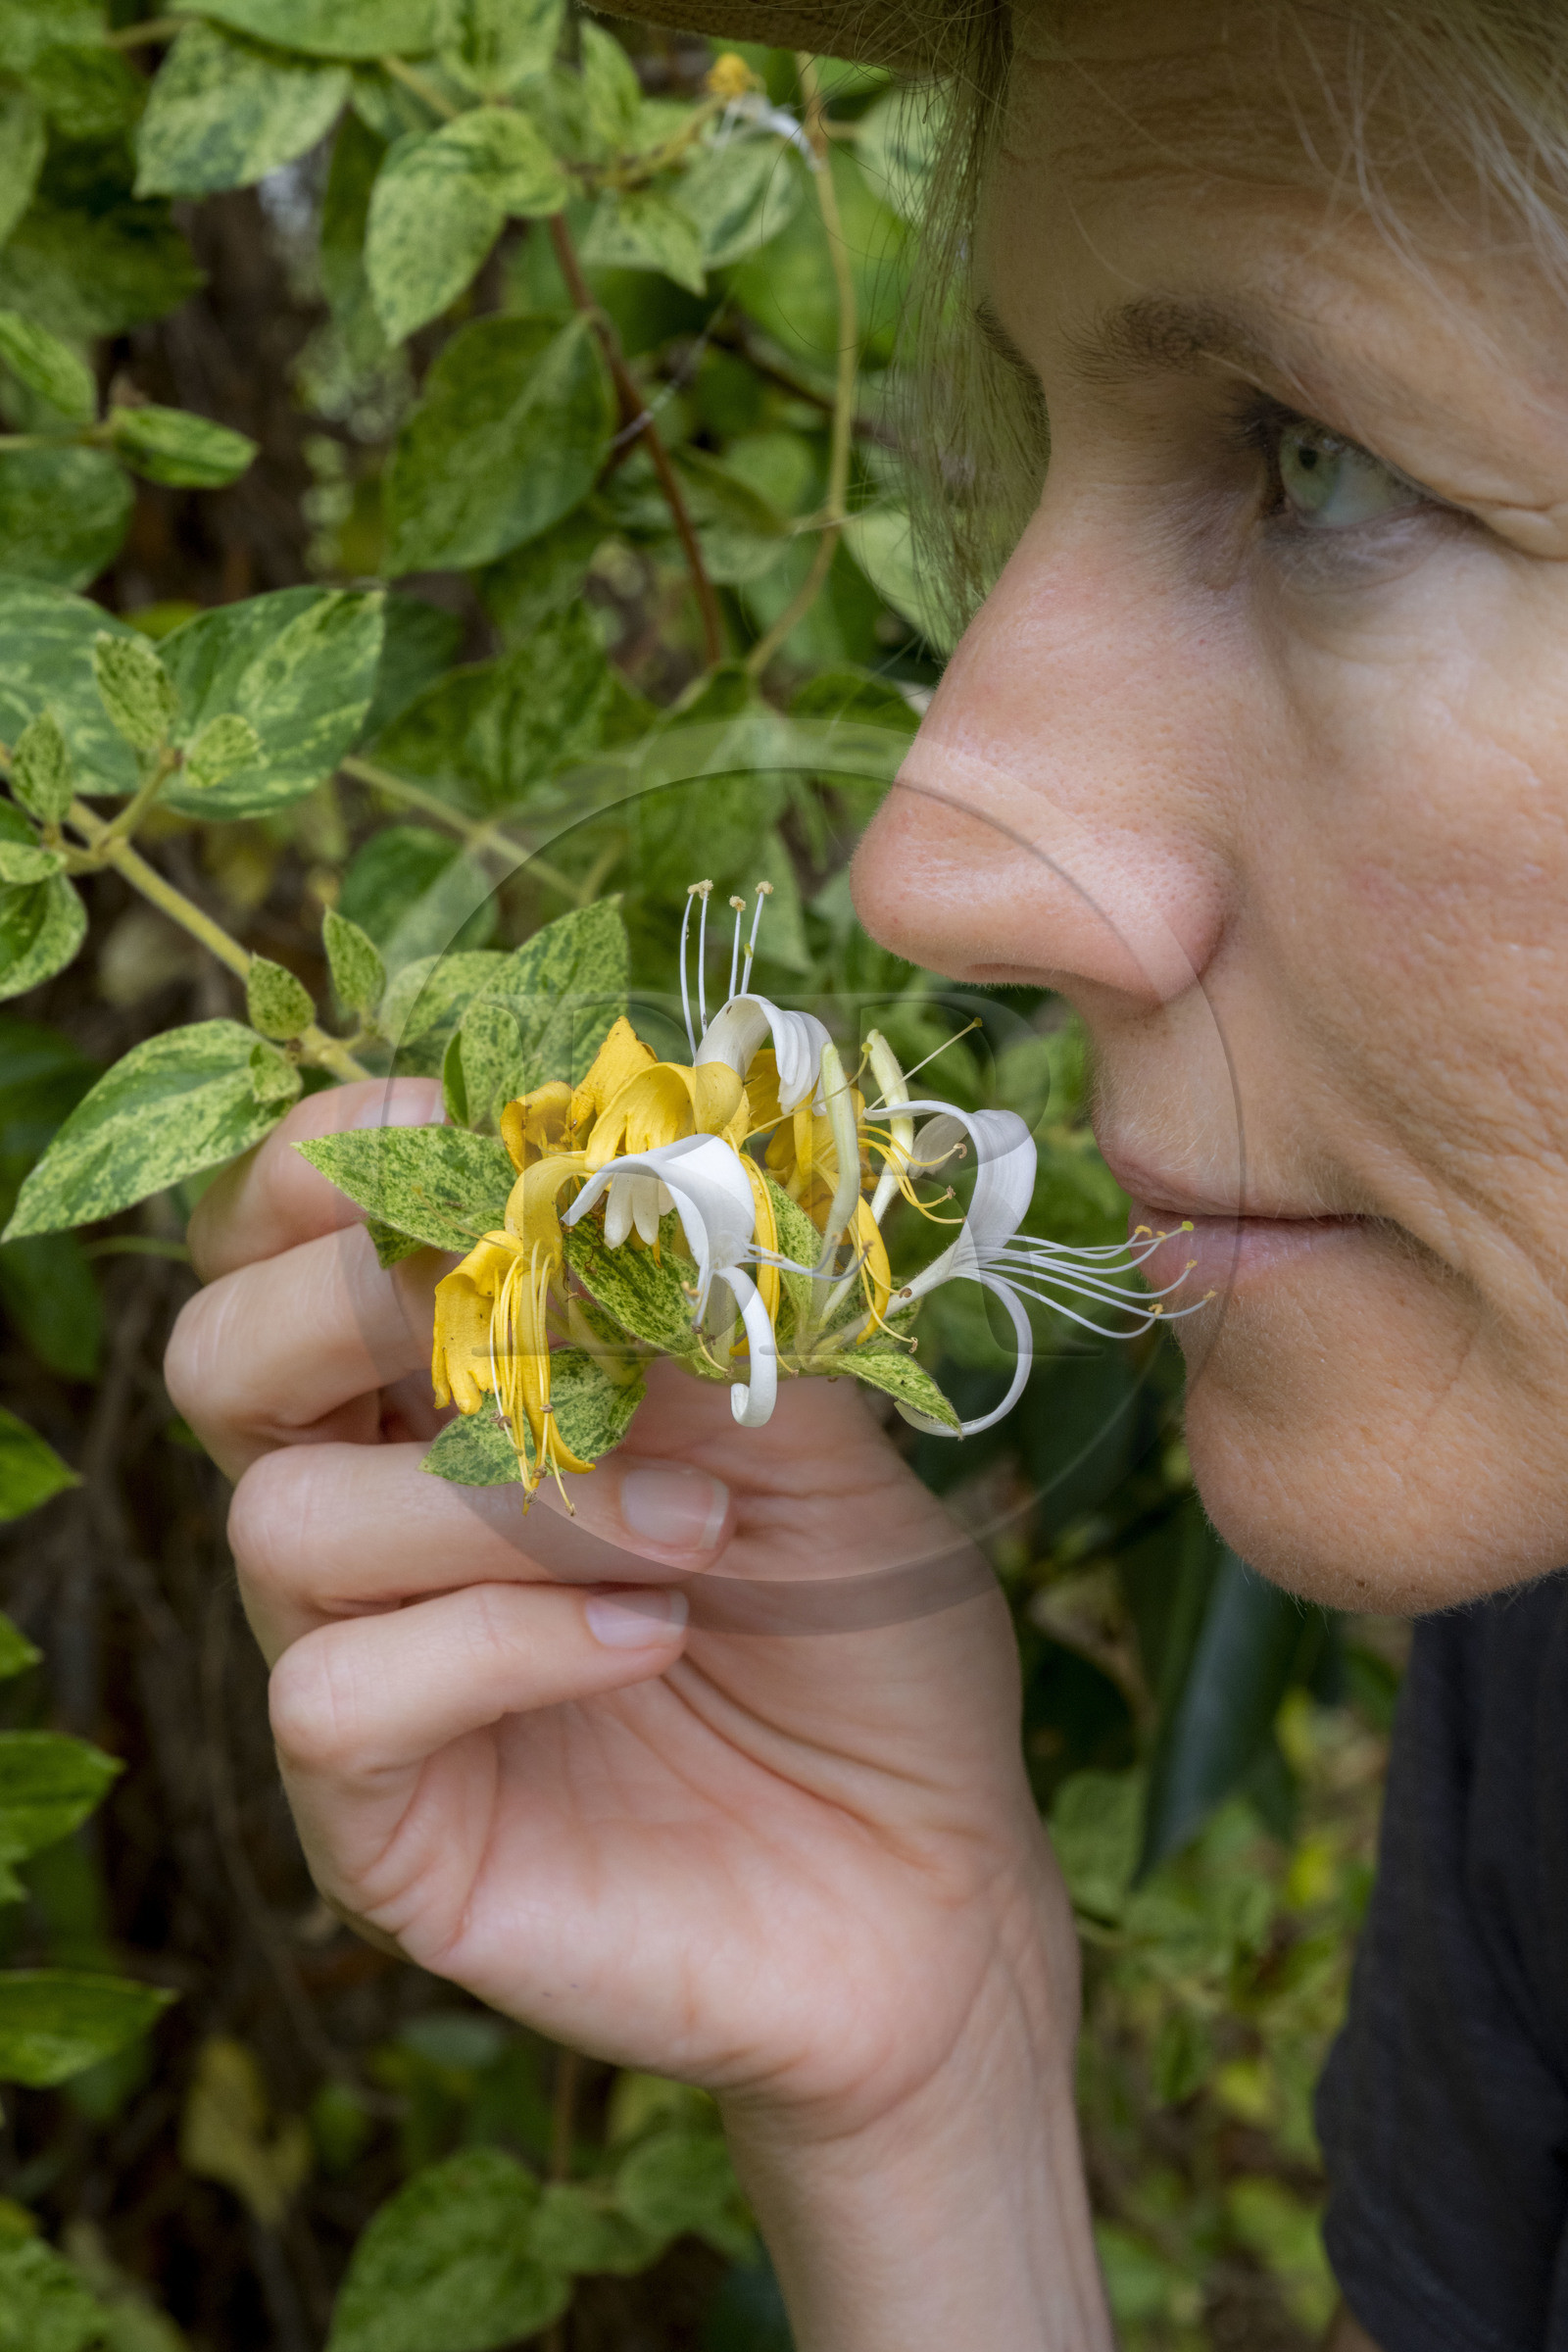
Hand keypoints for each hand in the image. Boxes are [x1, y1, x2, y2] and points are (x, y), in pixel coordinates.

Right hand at [166, 1080, 1111, 2349]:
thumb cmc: (861, 1632)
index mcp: (453, 1387)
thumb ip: (704, 1305)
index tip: (462, 1123)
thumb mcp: (812, 1428)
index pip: (291, 1237)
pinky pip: (338, 1697)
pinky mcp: (377, 1821)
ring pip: (281, 1518)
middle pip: (221, 1355)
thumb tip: (612, 1161)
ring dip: (504, 1493)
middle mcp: (376, 1510)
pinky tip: (645, 1642)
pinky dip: (501, 1641)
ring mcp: (361, 1665)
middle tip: (526, 1304)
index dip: (336, 1159)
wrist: (928, 1878)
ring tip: (693, 1529)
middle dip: (354, 1297)